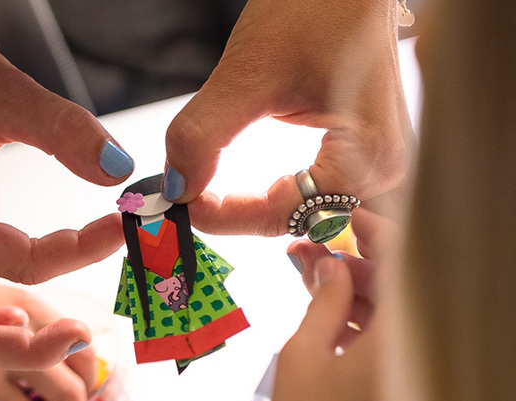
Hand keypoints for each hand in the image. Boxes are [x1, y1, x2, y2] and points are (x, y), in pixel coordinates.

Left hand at [162, 0, 413, 235]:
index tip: (176, 201)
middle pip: (294, 219)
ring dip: (251, 209)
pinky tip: (237, 187)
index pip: (283, 215)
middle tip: (180, 201)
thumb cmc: (317, 8)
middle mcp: (384, 170)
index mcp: (370, 157)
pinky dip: (269, 194)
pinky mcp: (360, 152)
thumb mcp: (247, 73)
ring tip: (203, 196)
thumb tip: (176, 188)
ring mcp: (376, 164)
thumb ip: (204, 135)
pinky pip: (310, 192)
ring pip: (300, 211)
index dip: (223, 216)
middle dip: (236, 216)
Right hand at [268, 210, 393, 400]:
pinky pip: (384, 336)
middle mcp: (412, 351)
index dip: (376, 231)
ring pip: (387, 309)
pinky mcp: (397, 383)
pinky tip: (323, 310)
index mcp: (398, 339)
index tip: (348, 217)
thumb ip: (322, 301)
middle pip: (394, 285)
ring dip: (350, 288)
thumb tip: (329, 265)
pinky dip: (356, 318)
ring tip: (306, 275)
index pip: (403, 263)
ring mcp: (408, 369)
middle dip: (351, 261)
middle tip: (310, 250)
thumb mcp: (303, 355)